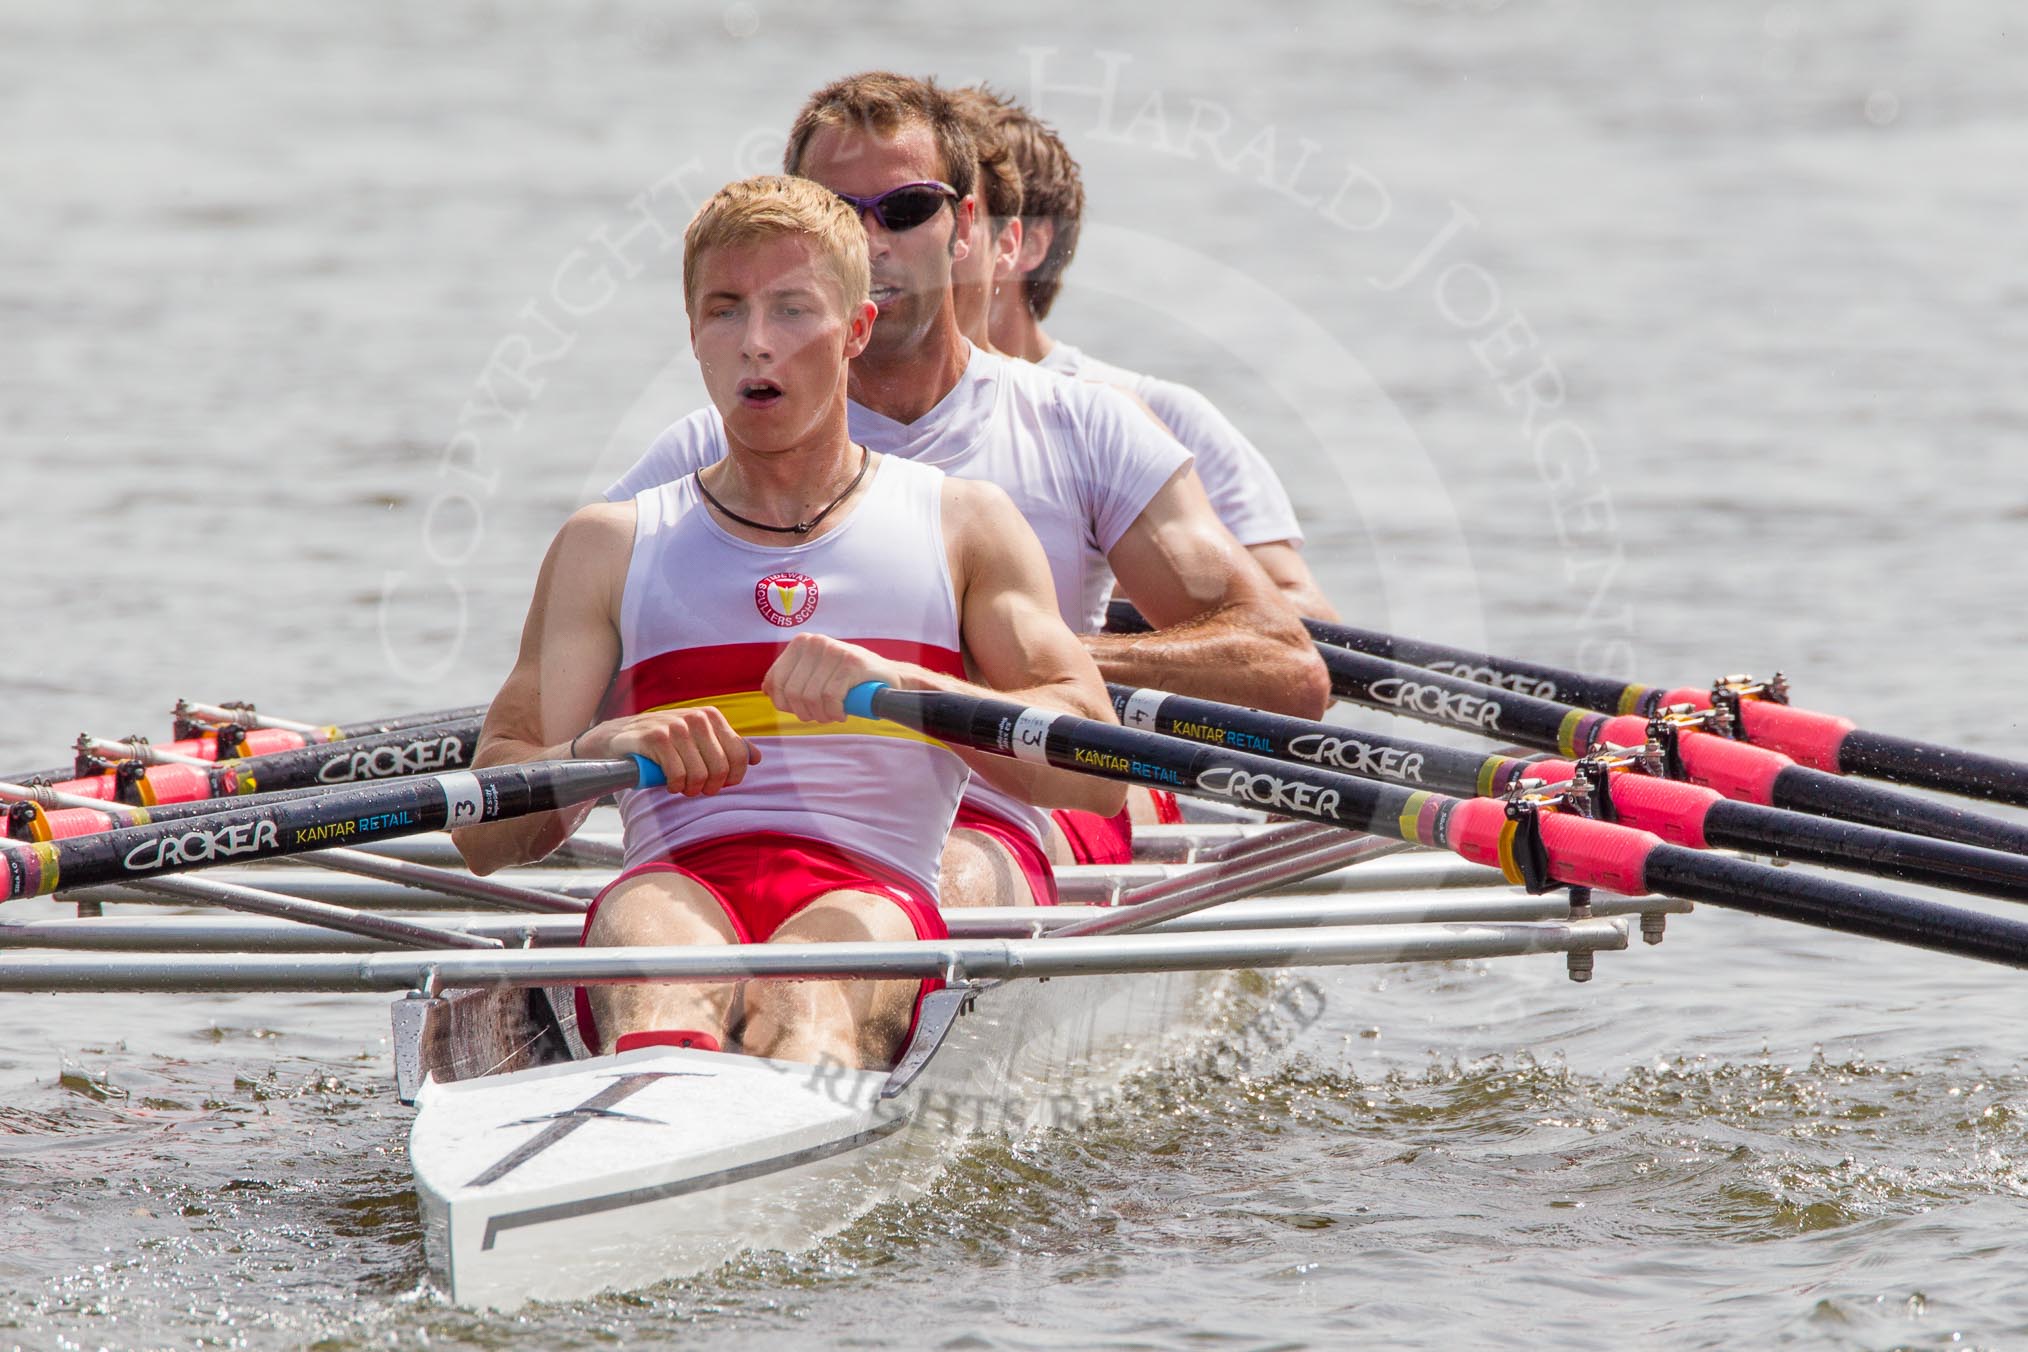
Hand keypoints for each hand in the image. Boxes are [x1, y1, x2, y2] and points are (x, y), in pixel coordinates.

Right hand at [583, 708, 759, 796]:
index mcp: (711, 716)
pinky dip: (674, 786)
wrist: (619, 738)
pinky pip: (677, 775)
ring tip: (681, 786)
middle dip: (710, 787)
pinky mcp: (655, 738)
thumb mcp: (697, 739)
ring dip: (690, 789)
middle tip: (697, 789)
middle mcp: (696, 718)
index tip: (719, 784)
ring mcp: (675, 726)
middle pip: (720, 768)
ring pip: (698, 774)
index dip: (732, 777)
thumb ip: (726, 746)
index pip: (739, 754)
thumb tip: (757, 757)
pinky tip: (668, 784)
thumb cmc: (664, 743)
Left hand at [763, 633, 908, 725]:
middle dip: (804, 712)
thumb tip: (767, 689)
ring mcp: (833, 650)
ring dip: (820, 715)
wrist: (888, 677)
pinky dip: (834, 712)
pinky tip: (841, 713)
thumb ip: (792, 677)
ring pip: (811, 696)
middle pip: (793, 691)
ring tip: (831, 715)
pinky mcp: (850, 663)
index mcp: (801, 643)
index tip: (799, 710)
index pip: (776, 680)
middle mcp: (815, 642)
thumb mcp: (816, 672)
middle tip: (819, 716)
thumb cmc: (849, 679)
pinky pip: (831, 697)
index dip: (783, 703)